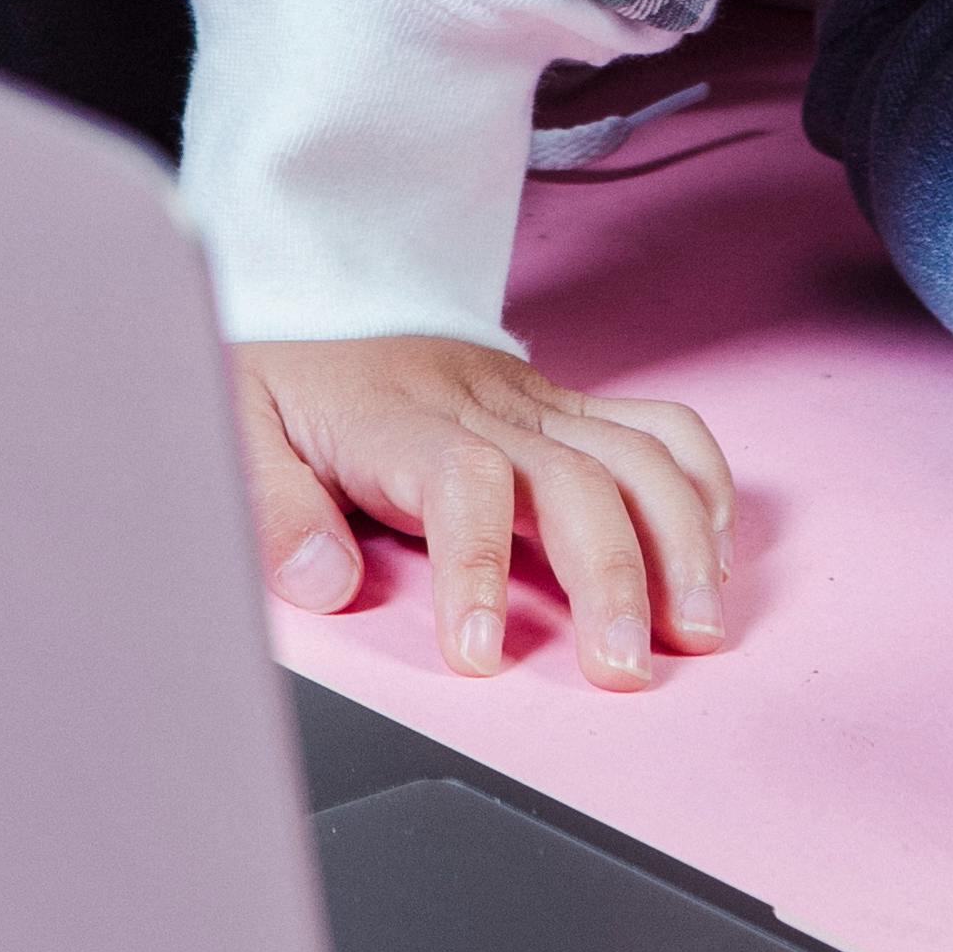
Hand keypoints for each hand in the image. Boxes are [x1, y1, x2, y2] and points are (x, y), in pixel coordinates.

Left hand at [231, 332, 734, 691]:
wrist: (323, 284)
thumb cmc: (285, 373)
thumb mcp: (237, 431)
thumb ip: (274, 513)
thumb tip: (324, 585)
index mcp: (400, 423)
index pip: (461, 481)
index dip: (478, 566)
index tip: (477, 655)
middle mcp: (486, 408)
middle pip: (577, 477)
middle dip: (616, 574)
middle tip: (626, 667)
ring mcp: (539, 402)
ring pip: (637, 453)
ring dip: (682, 539)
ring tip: (700, 626)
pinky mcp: (569, 405)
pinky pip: (657, 426)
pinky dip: (702, 483)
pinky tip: (716, 551)